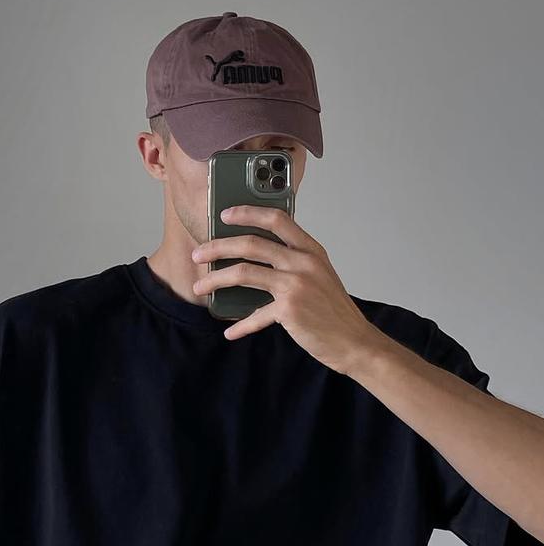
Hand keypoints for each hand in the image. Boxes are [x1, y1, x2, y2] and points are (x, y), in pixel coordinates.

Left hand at [191, 204, 387, 375]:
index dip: (248, 213)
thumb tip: (254, 255)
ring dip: (215, 279)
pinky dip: (240, 325)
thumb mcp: (319, 273)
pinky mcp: (289, 310)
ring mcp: (296, 285)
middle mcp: (303, 262)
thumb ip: (294, 260)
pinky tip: (230, 331)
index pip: (277, 218)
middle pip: (251, 244)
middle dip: (218, 246)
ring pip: (244, 273)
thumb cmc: (334, 309)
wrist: (355, 341)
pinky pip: (255, 314)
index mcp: (311, 249)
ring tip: (199, 286)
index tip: (226, 214)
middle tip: (199, 252)